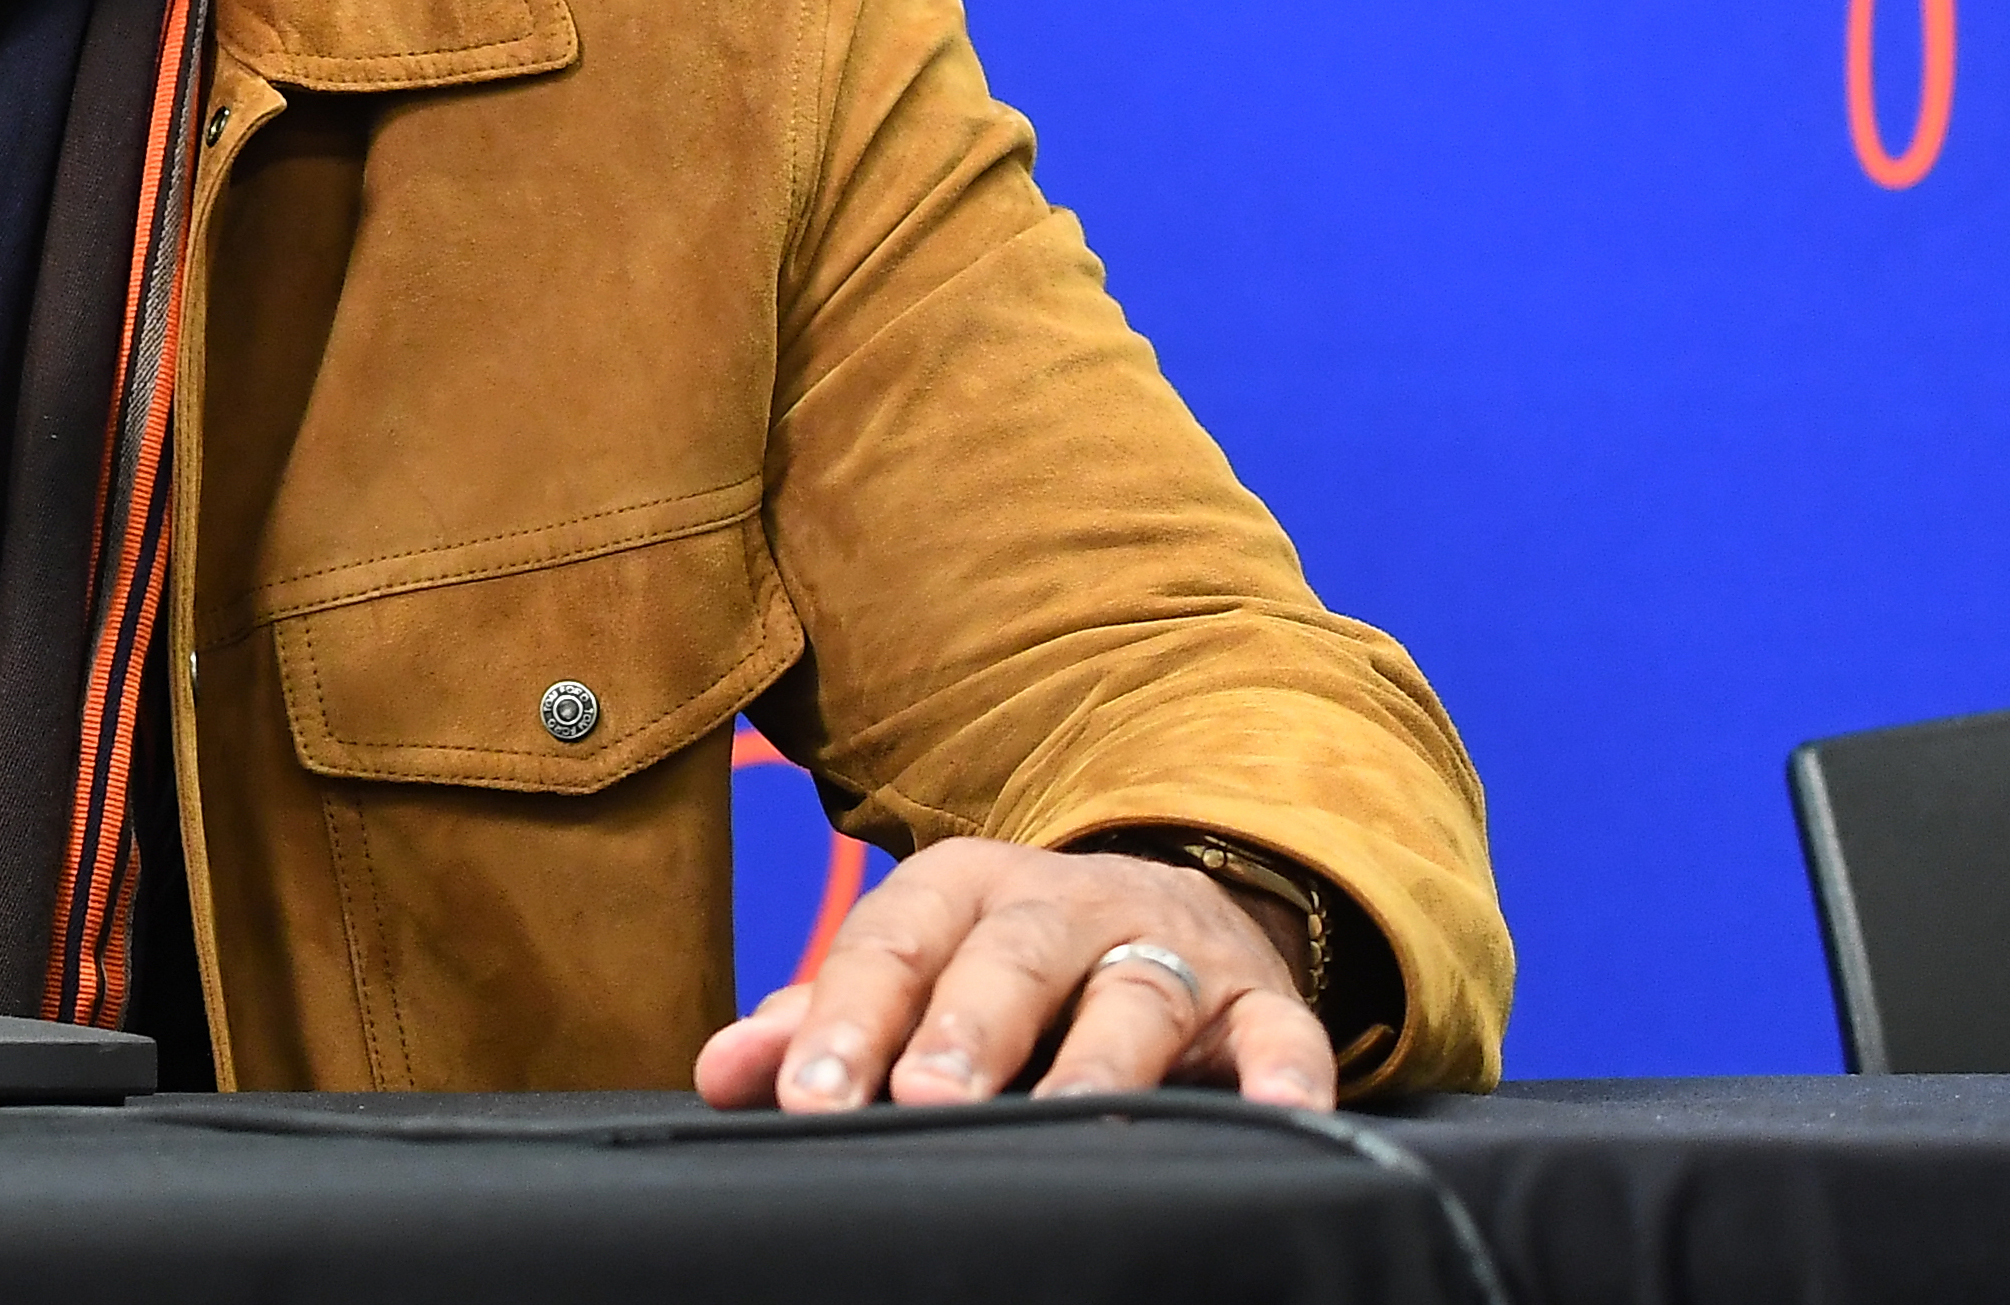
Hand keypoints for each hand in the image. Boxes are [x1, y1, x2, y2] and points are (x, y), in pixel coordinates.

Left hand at [692, 835, 1331, 1113]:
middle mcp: (1064, 906)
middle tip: (925, 1098)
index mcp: (961, 892)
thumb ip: (821, 1021)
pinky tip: (1278, 1114)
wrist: (1168, 903)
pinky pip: (1284, 1034)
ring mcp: (1171, 948)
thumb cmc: (1007, 964)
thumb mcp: (918, 969)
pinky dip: (1286, 1074)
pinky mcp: (1262, 1001)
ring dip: (1103, 1058)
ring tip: (1073, 1118)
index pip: (891, 948)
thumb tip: (723, 1073)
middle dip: (967, 1030)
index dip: (844, 1022)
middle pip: (1008, 960)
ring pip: (1136, 993)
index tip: (804, 1097)